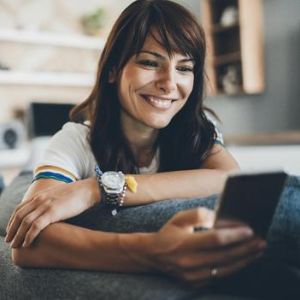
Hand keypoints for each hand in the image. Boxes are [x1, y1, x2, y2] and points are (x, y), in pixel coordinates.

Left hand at [5, 178, 97, 247]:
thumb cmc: (76, 195)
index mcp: (40, 195)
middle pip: (19, 216)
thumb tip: (46, 212)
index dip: (12, 221)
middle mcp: (40, 199)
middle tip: (9, 241)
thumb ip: (48, 202)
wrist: (87, 190)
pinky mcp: (53, 212)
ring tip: (15, 246)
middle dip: (12, 230)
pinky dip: (29, 236)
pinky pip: (36, 226)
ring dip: (18, 235)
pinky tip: (27, 243)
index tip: (11, 231)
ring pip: (25, 222)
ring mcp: (46, 205)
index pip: (20, 209)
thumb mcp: (57, 196)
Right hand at [147, 208, 265, 287]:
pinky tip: (243, 260)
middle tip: (261, 241)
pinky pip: (219, 277)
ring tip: (257, 251)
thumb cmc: (168, 233)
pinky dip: (233, 268)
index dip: (233, 235)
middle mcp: (189, 262)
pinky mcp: (195, 283)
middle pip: (224, 256)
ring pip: (225, 269)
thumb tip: (219, 218)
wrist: (153, 255)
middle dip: (245, 249)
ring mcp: (192, 275)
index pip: (214, 240)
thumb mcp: (179, 218)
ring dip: (244, 260)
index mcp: (184, 243)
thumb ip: (199, 215)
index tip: (249, 230)